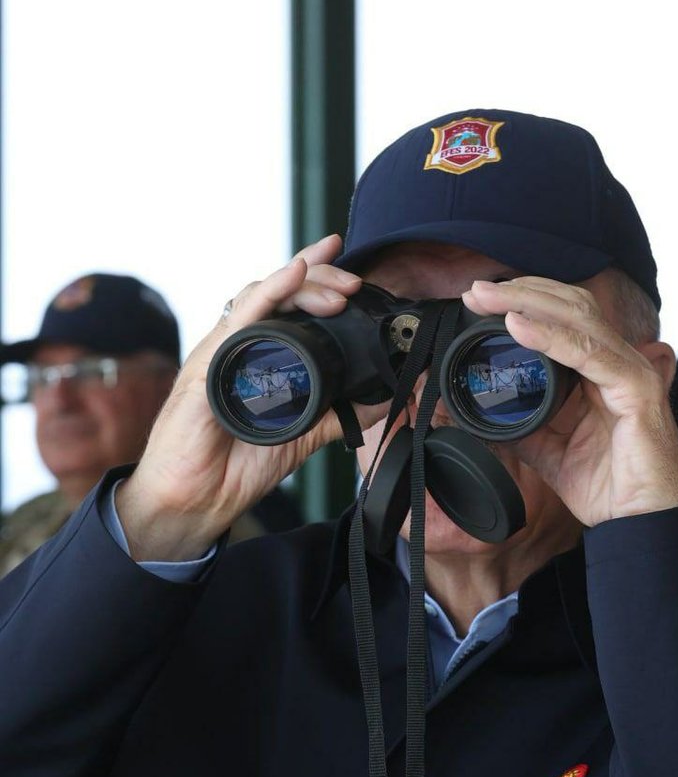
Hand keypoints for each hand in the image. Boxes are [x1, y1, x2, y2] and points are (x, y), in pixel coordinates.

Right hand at [117, 234, 386, 560]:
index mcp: (256, 356)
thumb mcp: (301, 436)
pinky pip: (239, 322)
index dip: (318, 281)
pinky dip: (268, 294)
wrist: (198, 502)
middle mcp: (236, 347)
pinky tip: (293, 274)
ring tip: (337, 287)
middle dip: (320, 278)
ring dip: (302, 283)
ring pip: (259, 296)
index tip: (354, 276)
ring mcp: (219, 353)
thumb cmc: (234, 467)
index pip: (287, 304)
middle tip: (354, 284)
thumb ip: (335, 414)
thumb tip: (379, 398)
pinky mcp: (207, 368)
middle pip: (277, 291)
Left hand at [461, 276, 677, 527]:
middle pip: (571, 305)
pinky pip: (589, 352)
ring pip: (579, 317)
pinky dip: (550, 336)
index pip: (565, 316)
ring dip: (529, 302)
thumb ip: (526, 427)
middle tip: (476, 292)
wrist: (643, 524)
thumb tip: (484, 414)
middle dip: (521, 291)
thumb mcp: (552, 453)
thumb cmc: (611, 489)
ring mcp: (633, 371)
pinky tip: (519, 325)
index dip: (524, 302)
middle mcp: (620, 362)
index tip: (480, 302)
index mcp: (602, 371)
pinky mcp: (639, 389)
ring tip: (489, 298)